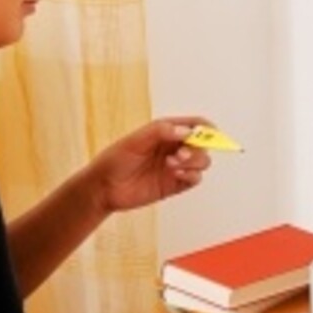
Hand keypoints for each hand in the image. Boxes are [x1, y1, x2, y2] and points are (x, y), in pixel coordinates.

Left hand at [88, 118, 213, 213]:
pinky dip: (192, 175)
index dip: (207, 128)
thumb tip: (187, 131)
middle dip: (198, 147)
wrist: (103, 188)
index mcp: (167, 131)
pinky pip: (195, 179)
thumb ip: (161, 132)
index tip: (209, 133)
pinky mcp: (174, 184)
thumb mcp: (135, 140)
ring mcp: (176, 166)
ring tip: (173, 164)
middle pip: (203, 144)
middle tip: (180, 153)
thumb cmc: (115, 160)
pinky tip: (177, 174)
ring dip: (194, 161)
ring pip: (202, 161)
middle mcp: (174, 148)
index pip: (196, 125)